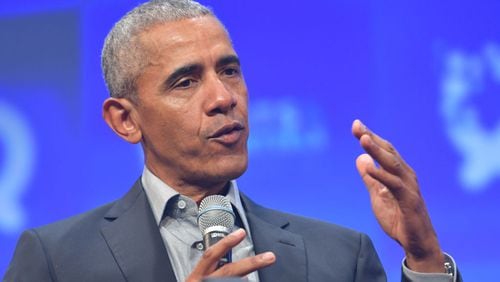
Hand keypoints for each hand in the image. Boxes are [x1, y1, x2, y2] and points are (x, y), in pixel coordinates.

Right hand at [186, 229, 275, 281]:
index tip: (241, 233)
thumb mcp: (196, 281)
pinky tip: (247, 281)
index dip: (226, 243)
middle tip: (269, 257)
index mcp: (197, 277)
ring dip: (246, 280)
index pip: (211, 255)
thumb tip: (234, 269)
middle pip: (230, 271)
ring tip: (259, 270)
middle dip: (252, 263)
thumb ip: (210, 272)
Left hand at [351, 119, 444, 272]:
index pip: (383, 150)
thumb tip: (360, 158)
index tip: (356, 124)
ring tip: (363, 139)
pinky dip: (381, 175)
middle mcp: (405, 175)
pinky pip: (394, 185)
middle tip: (357, 126)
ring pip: (392, 164)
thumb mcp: (377, 195)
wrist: (416, 242)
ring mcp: (409, 186)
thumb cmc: (398, 218)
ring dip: (377, 150)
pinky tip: (369, 167)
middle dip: (371, 137)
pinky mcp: (409, 200)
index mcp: (398, 172)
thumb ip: (370, 177)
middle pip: (387, 151)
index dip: (369, 136)